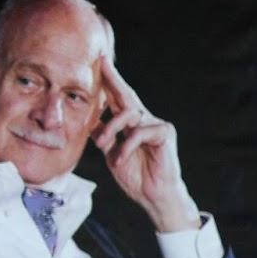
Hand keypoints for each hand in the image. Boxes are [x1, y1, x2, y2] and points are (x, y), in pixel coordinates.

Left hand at [91, 56, 201, 232]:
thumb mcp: (111, 153)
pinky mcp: (165, 133)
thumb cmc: (135, 176)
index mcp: (130, 124)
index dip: (108, 82)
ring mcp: (156, 125)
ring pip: (128, 114)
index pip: (117, 100)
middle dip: (113, 78)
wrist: (154, 196)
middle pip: (126, 95)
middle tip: (102, 61)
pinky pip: (140, 131)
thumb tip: (91, 119)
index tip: (98, 63)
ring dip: (111, 128)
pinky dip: (127, 145)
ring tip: (100, 144)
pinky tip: (121, 158)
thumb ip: (104, 135)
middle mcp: (144, 120)